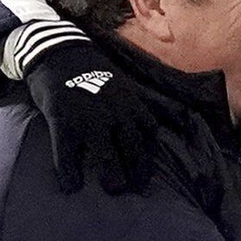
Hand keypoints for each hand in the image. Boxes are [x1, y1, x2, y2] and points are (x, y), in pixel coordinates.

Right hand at [22, 38, 168, 194]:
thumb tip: (184, 117)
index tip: (144, 178)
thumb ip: (150, 102)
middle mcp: (116, 114)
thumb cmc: (93, 69)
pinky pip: (68, 156)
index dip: (148, 160)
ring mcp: (90, 119)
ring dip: (111, 179)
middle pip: (133, 153)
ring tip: (111, 192)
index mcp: (132, 105)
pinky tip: (70, 186)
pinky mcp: (63, 122)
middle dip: (134, 176)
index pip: (149, 137)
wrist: (57, 49)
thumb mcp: (127, 83)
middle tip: (128, 190)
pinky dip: (69, 174)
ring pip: (106, 158)